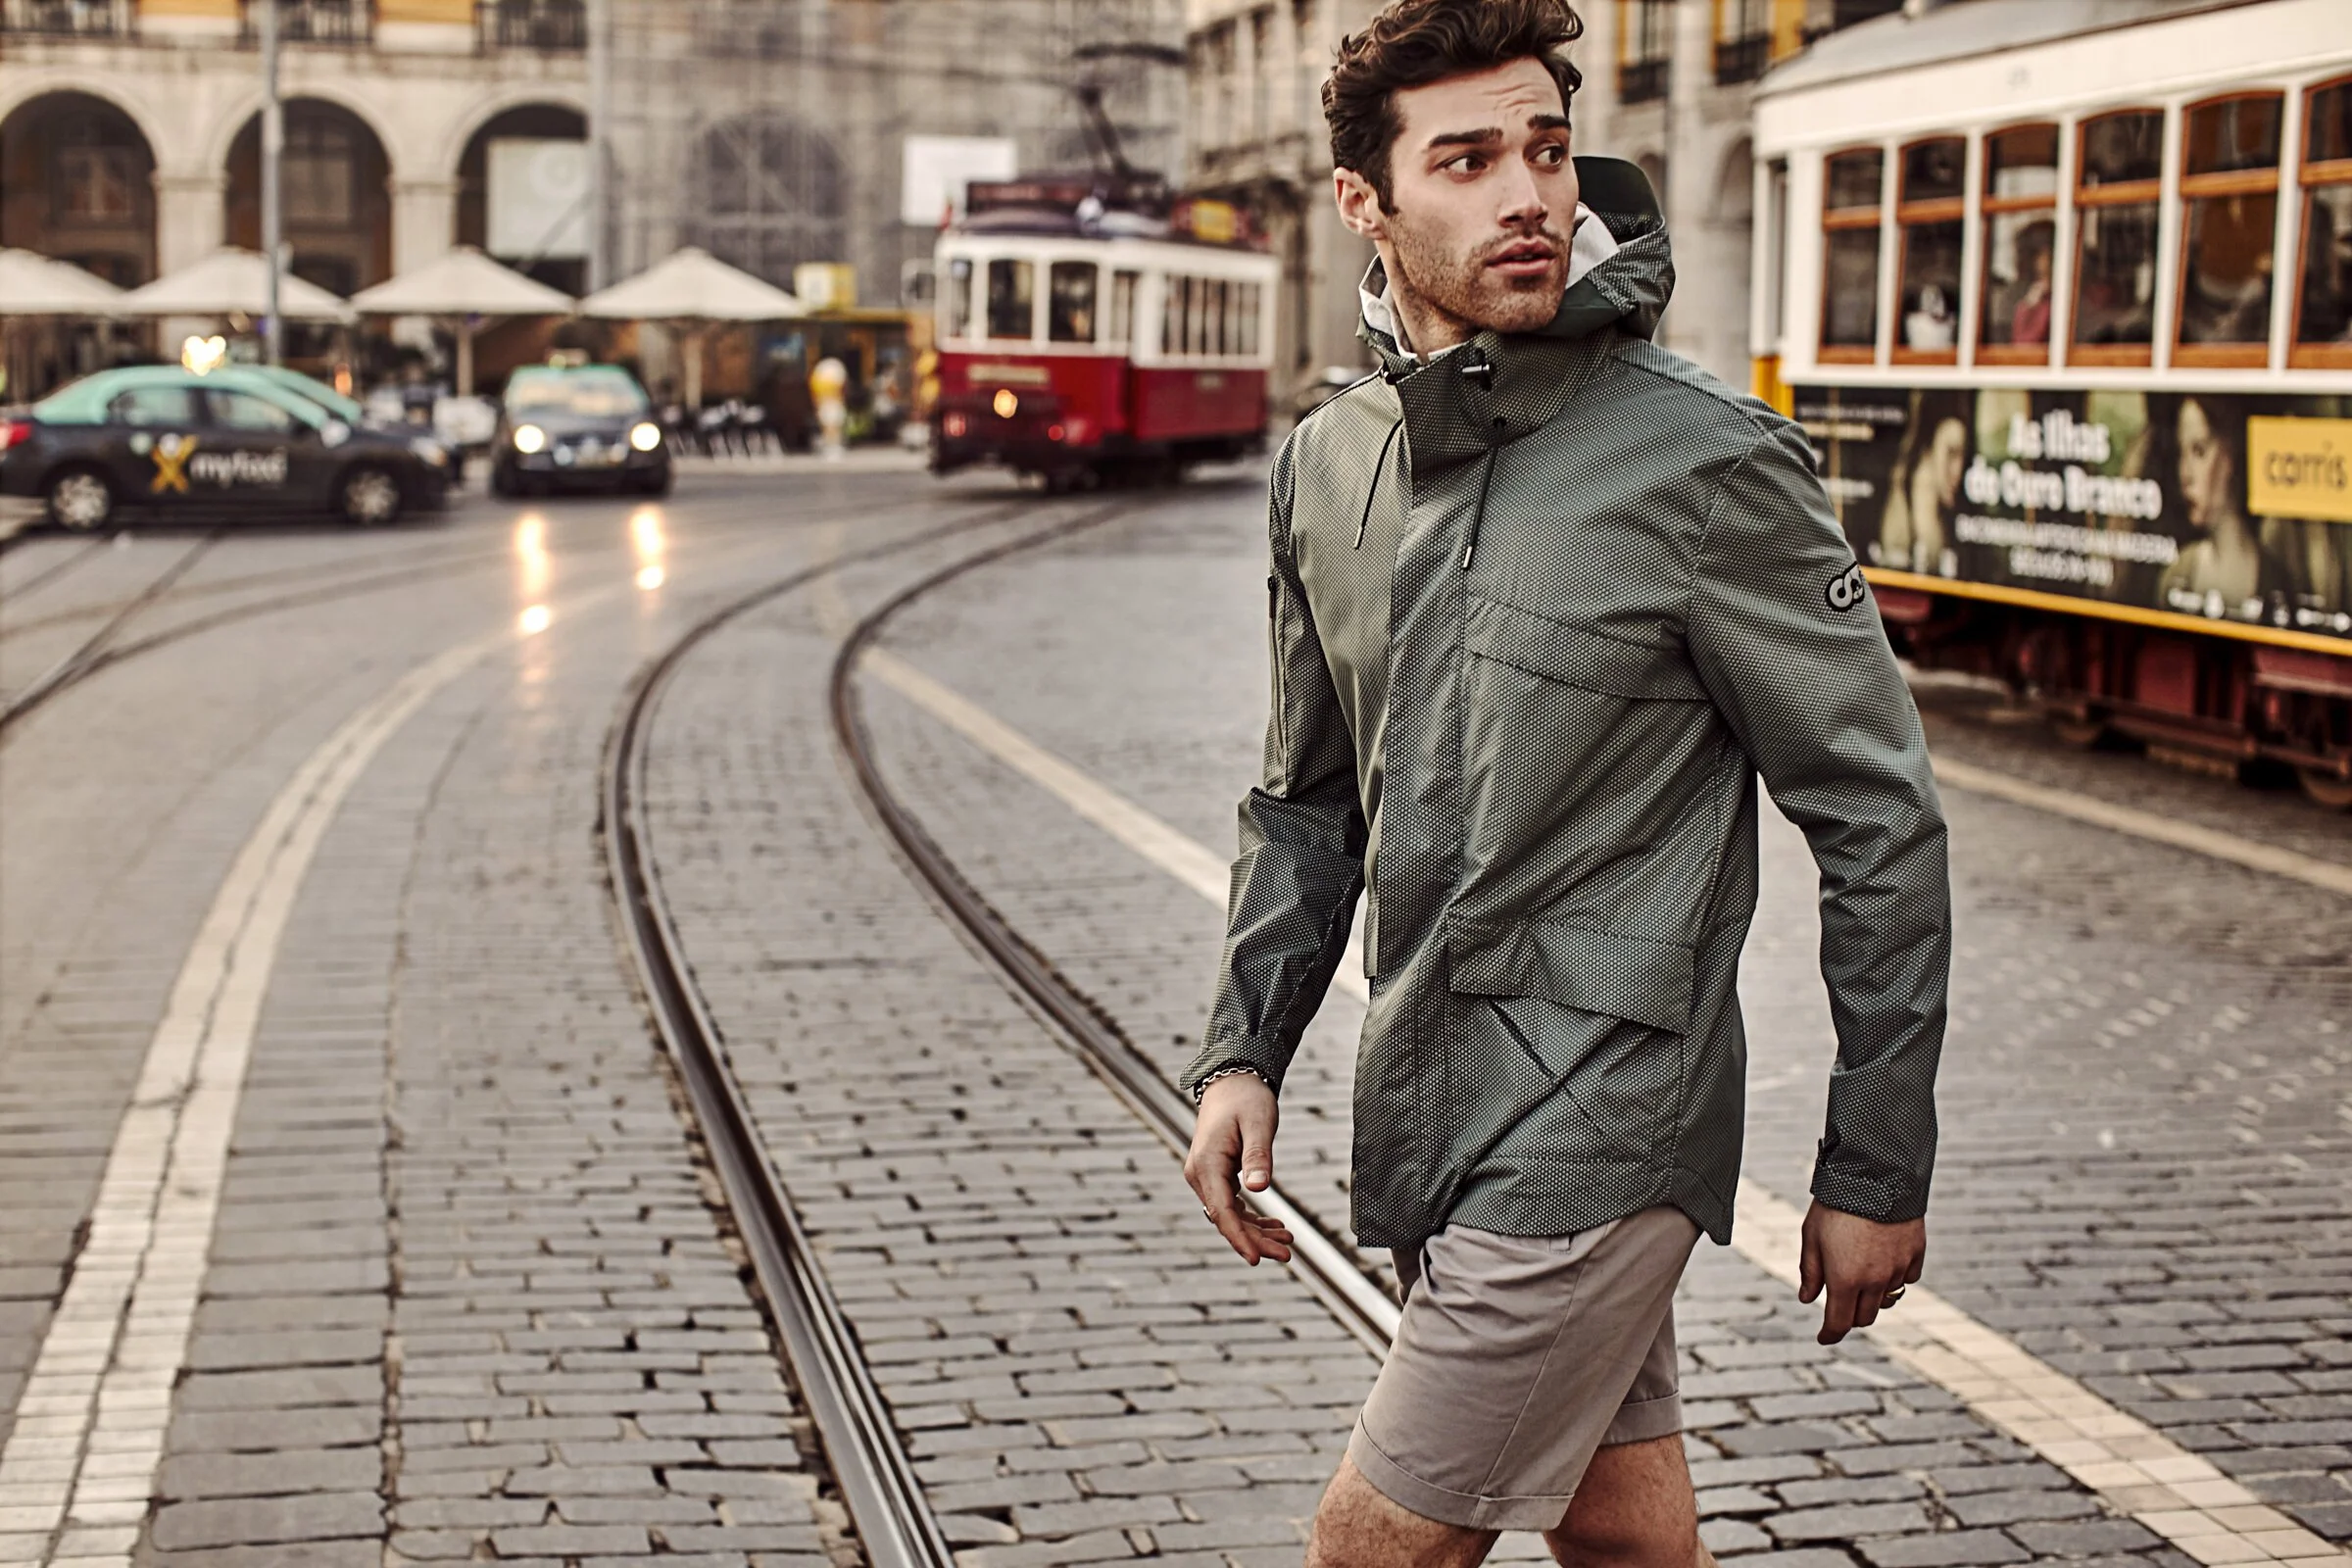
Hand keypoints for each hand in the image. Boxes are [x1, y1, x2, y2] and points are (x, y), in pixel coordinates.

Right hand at [1183, 1074, 1293, 1266]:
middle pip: (1226, 1219)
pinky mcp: (1216, 1176)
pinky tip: (1275, 1226)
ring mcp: (1206, 1176)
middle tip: (1287, 1254)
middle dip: (1255, 1240)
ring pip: (1229, 1215)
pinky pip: (1232, 1205)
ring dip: (1256, 1232)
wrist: (1232, 1081)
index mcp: (1207, 1163)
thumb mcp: (1258, 1123)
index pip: (1221, 1211)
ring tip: (1287, 1243)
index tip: (1256, 1259)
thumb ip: (1258, 1156)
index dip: (1239, 1237)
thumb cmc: (1246, 1099)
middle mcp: (1200, 1174)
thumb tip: (1260, 1189)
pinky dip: (1252, 1218)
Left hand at [1798, 1201, 1924, 1344]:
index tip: (1824, 1338)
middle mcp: (1875, 1281)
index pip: (1839, 1323)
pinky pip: (1907, 1279)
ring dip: (1872, 1297)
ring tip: (1860, 1277)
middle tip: (1839, 1303)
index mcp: (1845, 1280)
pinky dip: (1895, 1278)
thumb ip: (1811, 1271)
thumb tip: (1807, 1298)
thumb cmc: (1836, 1205)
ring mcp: (1898, 1270)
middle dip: (1849, 1316)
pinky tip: (1884, 1262)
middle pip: (1864, 1317)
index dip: (1829, 1335)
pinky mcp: (1916, 1255)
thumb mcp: (1812, 1236)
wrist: (1876, 1177)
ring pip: (1887, 1300)